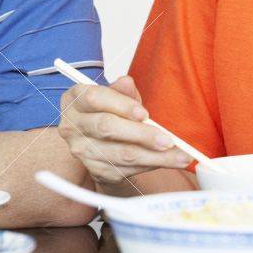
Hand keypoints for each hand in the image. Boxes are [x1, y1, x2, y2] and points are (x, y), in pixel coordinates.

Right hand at [57, 76, 190, 184]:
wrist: (99, 141)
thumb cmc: (108, 111)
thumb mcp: (114, 95)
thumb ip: (122, 90)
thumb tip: (127, 82)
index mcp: (75, 100)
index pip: (95, 98)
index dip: (121, 105)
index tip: (145, 114)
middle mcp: (73, 126)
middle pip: (107, 128)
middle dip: (142, 135)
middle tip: (168, 140)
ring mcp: (82, 151)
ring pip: (121, 154)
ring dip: (154, 156)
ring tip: (179, 156)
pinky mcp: (96, 170)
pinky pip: (126, 170)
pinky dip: (150, 165)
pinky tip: (166, 161)